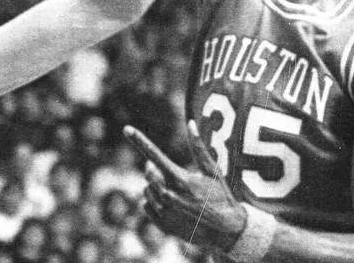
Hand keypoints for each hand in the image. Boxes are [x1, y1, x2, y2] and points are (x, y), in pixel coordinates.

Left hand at [124, 121, 246, 253]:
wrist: (227, 231)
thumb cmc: (221, 196)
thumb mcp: (212, 170)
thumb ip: (198, 146)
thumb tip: (190, 122)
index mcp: (181, 179)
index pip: (154, 155)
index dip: (139, 140)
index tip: (126, 128)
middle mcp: (170, 196)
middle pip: (149, 173)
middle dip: (152, 168)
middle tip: (163, 169)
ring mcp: (166, 213)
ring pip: (147, 190)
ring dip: (154, 186)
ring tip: (173, 190)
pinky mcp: (164, 226)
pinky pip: (146, 206)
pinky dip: (153, 201)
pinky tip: (169, 204)